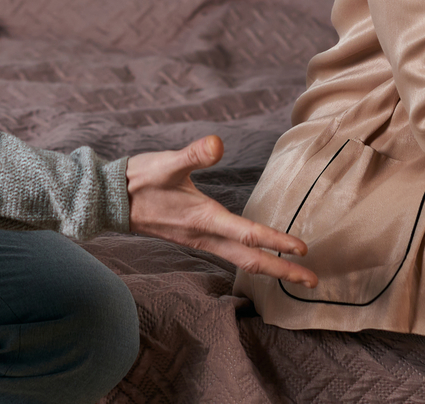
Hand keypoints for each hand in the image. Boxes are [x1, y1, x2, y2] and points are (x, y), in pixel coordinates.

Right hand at [126, 134, 317, 287]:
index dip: (276, 242)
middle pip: (250, 261)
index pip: (248, 235)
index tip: (302, 250)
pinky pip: (229, 255)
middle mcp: (205, 235)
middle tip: (312, 281)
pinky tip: (258, 258)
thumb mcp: (167, 162)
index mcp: (204, 218)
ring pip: (241, 261)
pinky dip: (250, 261)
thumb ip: (193, 154)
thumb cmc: (140, 179)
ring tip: (294, 273)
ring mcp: (199, 240)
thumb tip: (217, 143)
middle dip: (282, 272)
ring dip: (269, 268)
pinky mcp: (194, 237)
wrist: (111, 200)